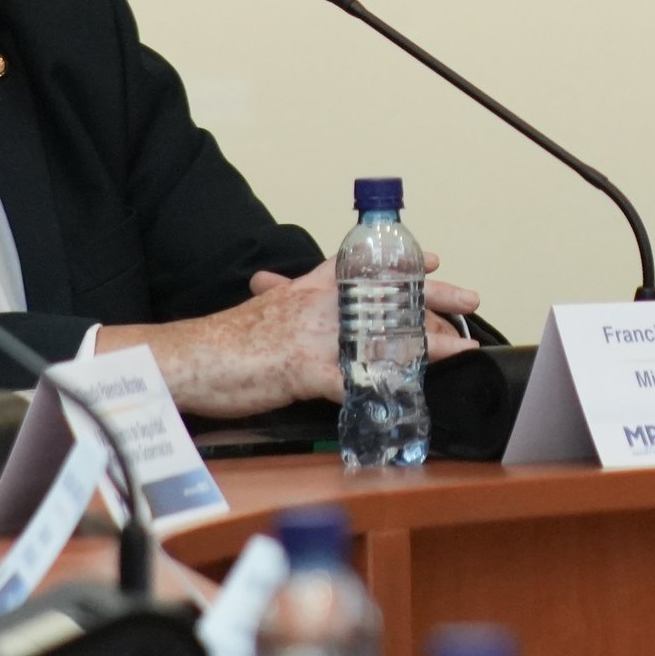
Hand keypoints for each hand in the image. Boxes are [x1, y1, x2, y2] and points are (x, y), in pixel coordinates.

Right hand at [100, 256, 485, 416]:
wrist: (184, 356)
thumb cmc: (221, 343)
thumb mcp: (264, 313)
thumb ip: (291, 308)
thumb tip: (309, 318)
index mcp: (306, 291)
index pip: (363, 271)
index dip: (404, 266)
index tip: (436, 259)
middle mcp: (315, 305)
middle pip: (385, 298)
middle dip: (432, 301)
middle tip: (470, 301)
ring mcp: (311, 335)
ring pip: (380, 335)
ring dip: (423, 345)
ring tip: (458, 349)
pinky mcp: (301, 368)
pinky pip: (349, 380)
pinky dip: (380, 389)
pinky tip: (404, 395)